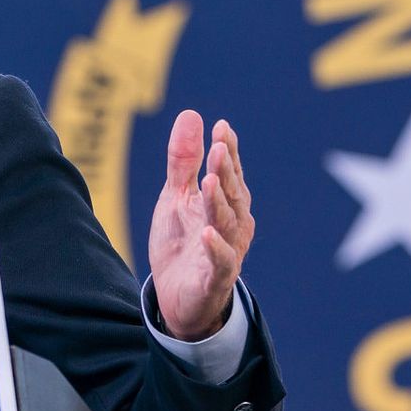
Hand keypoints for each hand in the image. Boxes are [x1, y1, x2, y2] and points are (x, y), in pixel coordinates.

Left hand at [147, 112, 254, 339]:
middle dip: (227, 171)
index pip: (231, 172)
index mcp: (227, 203)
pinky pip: (220, 262)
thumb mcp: (176, 197)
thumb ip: (183, 160)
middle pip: (232, 194)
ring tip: (210, 181)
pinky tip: (207, 232)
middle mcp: (234, 225)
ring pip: (227, 224)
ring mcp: (228, 251)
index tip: (221, 127)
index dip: (228, 150)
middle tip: (218, 148)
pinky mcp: (215, 278)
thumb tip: (192, 113)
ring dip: (219, 202)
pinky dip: (216, 248)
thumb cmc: (182, 242)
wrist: (176, 297)